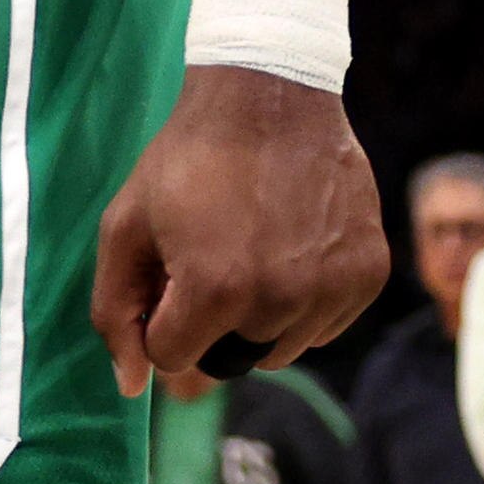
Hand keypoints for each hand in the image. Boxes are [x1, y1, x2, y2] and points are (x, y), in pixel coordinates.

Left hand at [92, 66, 388, 395]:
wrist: (270, 97)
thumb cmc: (187, 161)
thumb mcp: (126, 226)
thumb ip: (115, 310)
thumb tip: (131, 386)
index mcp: (215, 290)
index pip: (172, 357)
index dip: (160, 317)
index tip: (166, 276)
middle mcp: (280, 299)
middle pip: (228, 358)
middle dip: (208, 322)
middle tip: (207, 259)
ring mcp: (331, 290)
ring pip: (278, 350)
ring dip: (256, 317)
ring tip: (248, 250)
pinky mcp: (368, 276)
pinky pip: (322, 328)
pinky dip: (301, 304)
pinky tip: (288, 249)